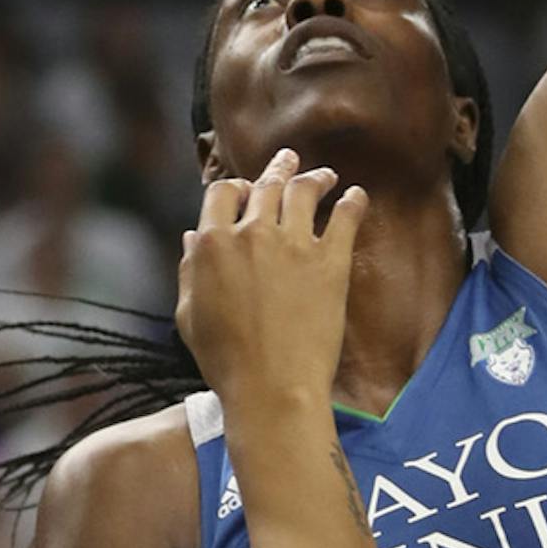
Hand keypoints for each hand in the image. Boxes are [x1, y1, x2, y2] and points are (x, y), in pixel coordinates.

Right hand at [176, 154, 364, 415]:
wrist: (272, 387)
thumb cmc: (225, 360)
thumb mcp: (189, 316)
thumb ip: (189, 271)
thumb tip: (192, 238)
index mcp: (212, 243)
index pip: (222, 193)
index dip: (234, 186)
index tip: (244, 188)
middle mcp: (253, 233)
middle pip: (266, 184)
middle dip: (278, 168)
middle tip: (288, 160)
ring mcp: (294, 244)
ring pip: (304, 191)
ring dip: (314, 177)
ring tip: (325, 175)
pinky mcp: (330, 262)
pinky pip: (345, 218)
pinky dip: (352, 202)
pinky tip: (357, 195)